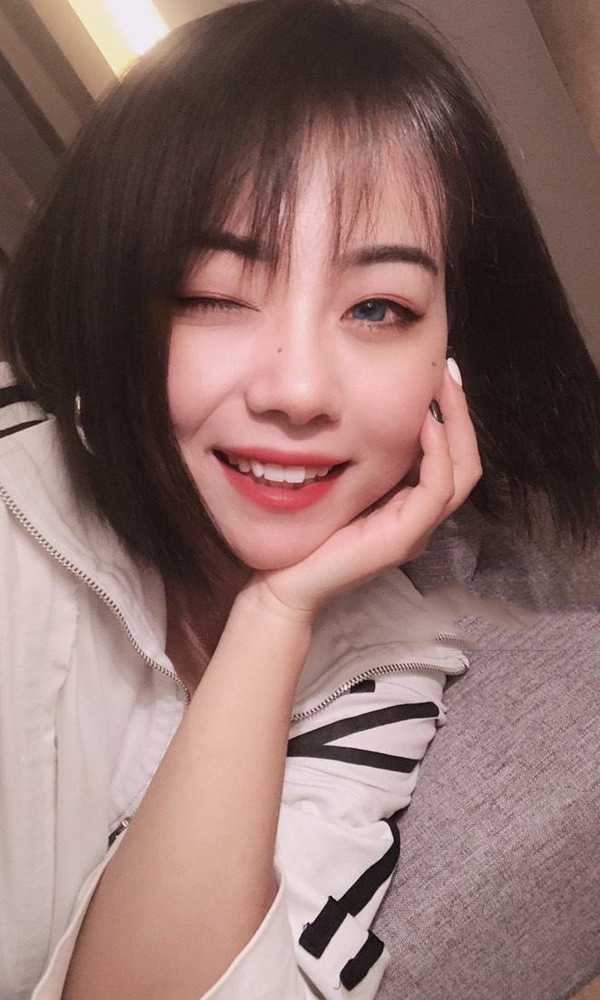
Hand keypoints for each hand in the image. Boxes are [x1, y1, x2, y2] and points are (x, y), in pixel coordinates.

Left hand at [238, 363, 481, 624]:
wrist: (284, 583)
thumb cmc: (307, 533)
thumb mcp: (342, 484)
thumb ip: (362, 459)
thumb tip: (366, 409)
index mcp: (408, 506)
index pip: (451, 458)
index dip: (452, 417)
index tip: (441, 376)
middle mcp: (419, 519)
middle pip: (465, 462)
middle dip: (460, 414)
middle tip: (449, 373)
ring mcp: (415, 532)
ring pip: (460, 475)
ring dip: (455, 427)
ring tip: (441, 389)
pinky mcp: (402, 540)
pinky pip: (434, 492)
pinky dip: (436, 455)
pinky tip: (424, 424)